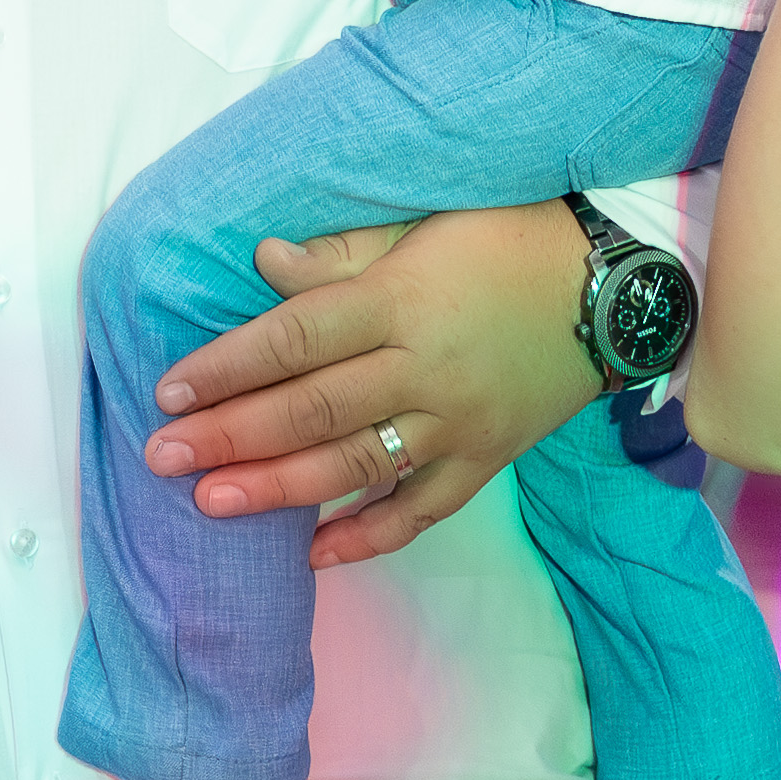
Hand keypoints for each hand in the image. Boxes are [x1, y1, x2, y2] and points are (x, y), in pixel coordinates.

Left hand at [142, 207, 589, 569]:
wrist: (618, 285)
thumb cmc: (510, 238)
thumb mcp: (425, 225)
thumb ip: (341, 254)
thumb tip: (262, 263)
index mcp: (400, 301)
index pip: (296, 338)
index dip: (228, 366)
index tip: (170, 391)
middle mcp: (424, 368)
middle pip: (312, 408)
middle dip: (231, 436)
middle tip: (163, 458)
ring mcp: (457, 422)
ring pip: (357, 464)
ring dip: (279, 488)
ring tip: (213, 502)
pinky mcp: (487, 458)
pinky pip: (423, 509)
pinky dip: (369, 535)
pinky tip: (314, 554)